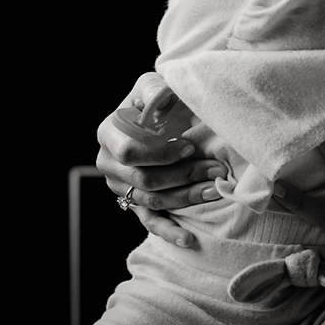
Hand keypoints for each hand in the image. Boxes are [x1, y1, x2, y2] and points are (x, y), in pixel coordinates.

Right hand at [96, 73, 225, 247]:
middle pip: (145, 180)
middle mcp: (108, 164)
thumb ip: (154, 90)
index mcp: (108, 133)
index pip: (129, 152)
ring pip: (153, 200)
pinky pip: (149, 221)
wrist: (152, 117)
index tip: (190, 147)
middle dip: (184, 175)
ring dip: (187, 197)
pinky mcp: (133, 202)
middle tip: (216, 169)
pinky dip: (169, 231)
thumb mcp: (151, 85)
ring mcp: (120, 186)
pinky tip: (189, 238)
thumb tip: (160, 100)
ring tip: (216, 189)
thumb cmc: (154, 99)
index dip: (160, 153)